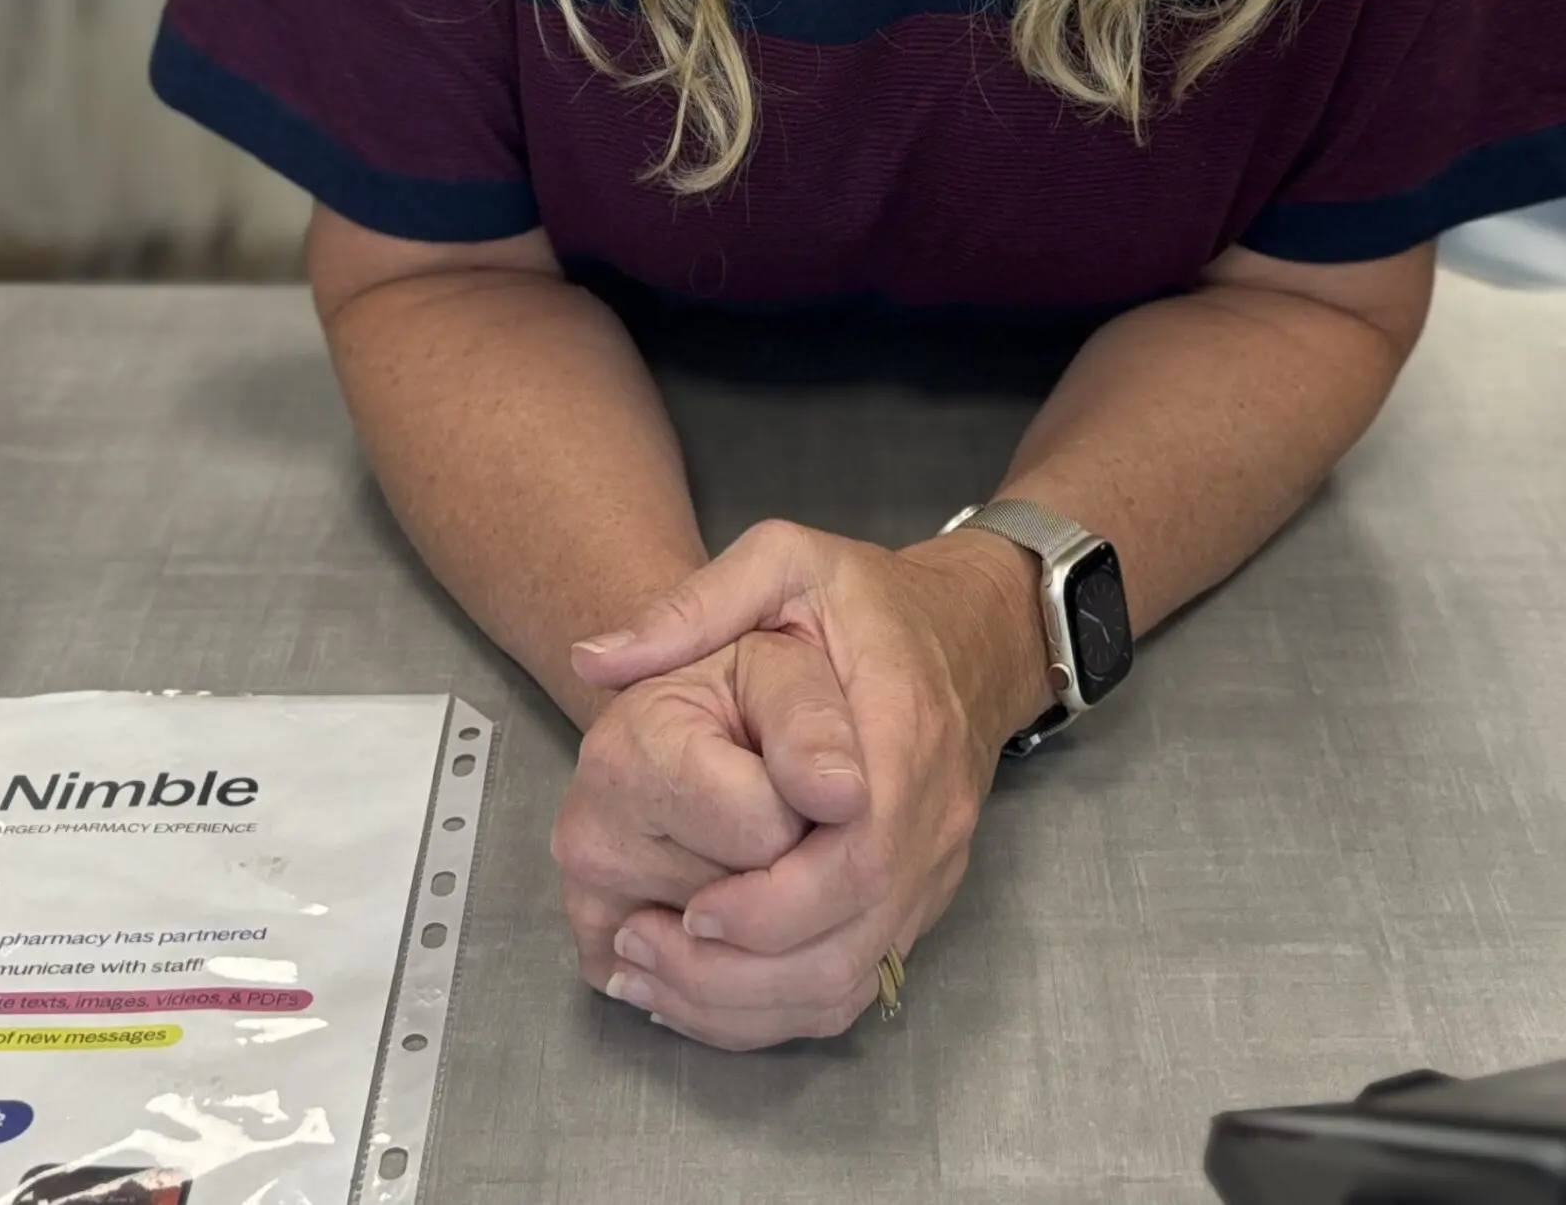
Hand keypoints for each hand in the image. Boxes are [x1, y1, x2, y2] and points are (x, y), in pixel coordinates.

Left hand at [568, 519, 1049, 1049]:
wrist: (972, 633)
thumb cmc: (868, 601)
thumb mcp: (786, 562)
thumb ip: (695, 606)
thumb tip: (594, 657)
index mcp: (902, 732)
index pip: (857, 854)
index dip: (773, 902)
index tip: (692, 905)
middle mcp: (930, 817)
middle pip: (850, 937)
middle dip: (744, 965)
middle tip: (649, 945)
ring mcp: (934, 869)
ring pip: (853, 979)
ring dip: (752, 999)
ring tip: (659, 976)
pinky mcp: (921, 901)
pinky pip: (860, 982)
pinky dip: (781, 1004)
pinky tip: (708, 987)